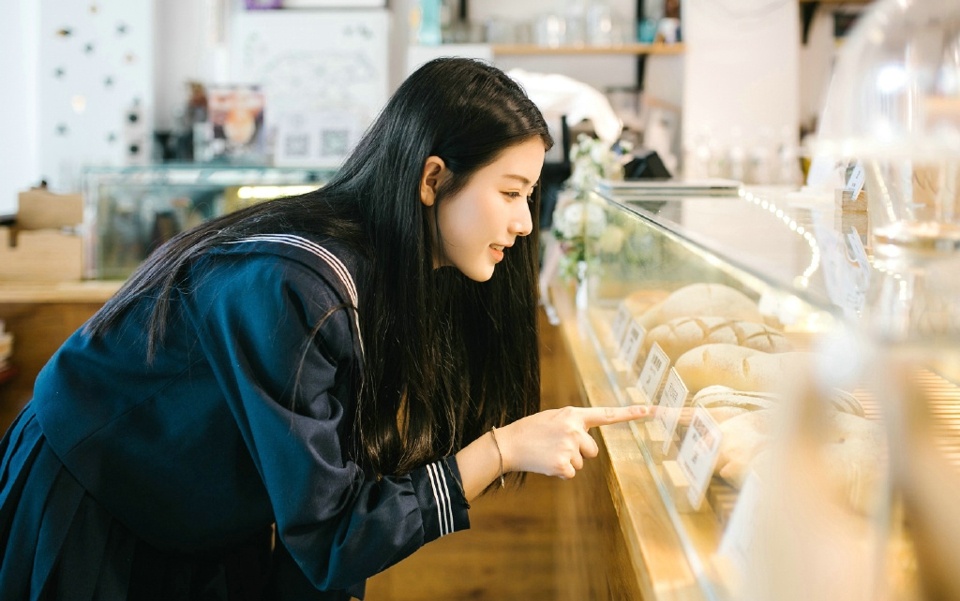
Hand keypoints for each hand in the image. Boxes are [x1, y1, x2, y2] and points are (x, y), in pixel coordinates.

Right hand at [497, 405, 653, 479]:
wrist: (508, 444)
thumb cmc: (530, 431)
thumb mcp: (553, 418)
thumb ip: (573, 424)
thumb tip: (587, 441)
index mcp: (573, 414)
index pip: (606, 414)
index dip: (630, 413)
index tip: (651, 410)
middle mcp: (575, 429)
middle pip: (593, 450)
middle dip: (579, 452)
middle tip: (556, 446)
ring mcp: (570, 447)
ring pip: (581, 463)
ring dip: (567, 461)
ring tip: (548, 453)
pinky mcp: (564, 465)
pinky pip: (571, 473)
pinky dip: (560, 472)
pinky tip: (546, 463)